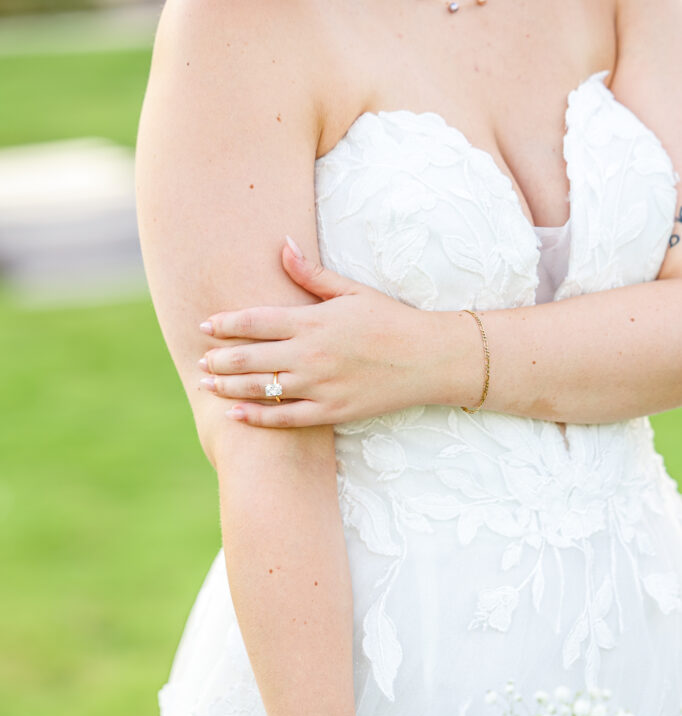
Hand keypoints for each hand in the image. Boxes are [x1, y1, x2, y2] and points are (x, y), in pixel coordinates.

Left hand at [196, 237, 452, 426]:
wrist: (429, 359)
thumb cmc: (392, 321)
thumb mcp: (352, 291)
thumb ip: (312, 275)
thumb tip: (282, 245)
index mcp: (313, 321)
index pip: (256, 321)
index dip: (225, 324)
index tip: (205, 326)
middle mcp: (311, 355)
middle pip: (250, 358)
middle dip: (219, 360)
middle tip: (200, 359)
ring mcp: (320, 386)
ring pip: (262, 389)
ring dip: (229, 388)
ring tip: (207, 384)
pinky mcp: (331, 412)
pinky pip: (286, 418)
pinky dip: (257, 417)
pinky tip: (236, 414)